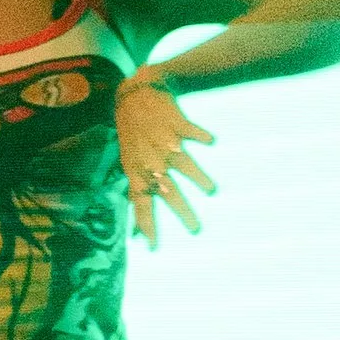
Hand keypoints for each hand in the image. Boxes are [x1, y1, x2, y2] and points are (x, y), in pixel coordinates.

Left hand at [117, 75, 216, 245]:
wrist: (135, 92)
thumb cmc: (132, 132)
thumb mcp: (128, 161)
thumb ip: (136, 190)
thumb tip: (135, 227)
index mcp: (136, 170)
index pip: (140, 202)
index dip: (145, 224)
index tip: (153, 246)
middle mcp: (151, 159)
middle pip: (166, 190)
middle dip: (180, 211)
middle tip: (196, 229)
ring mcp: (164, 141)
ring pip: (181, 163)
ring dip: (196, 177)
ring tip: (211, 190)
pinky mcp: (176, 123)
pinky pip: (190, 131)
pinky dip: (200, 136)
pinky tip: (211, 142)